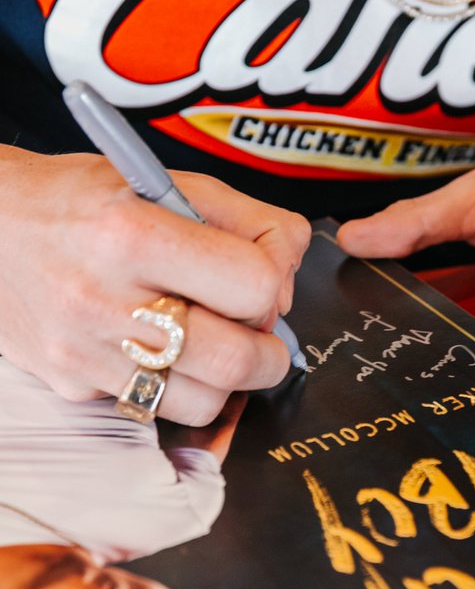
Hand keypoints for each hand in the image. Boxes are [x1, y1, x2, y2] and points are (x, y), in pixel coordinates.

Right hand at [0, 148, 309, 423]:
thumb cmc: (77, 199)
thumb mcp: (162, 180)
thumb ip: (245, 218)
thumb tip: (289, 271)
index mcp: (133, 235)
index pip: (254, 285)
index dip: (275, 281)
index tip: (264, 276)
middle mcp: (105, 300)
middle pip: (236, 361)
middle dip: (271, 352)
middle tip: (261, 333)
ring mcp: (84, 352)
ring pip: (202, 403)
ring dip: (226, 379)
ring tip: (212, 342)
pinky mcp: (71, 384)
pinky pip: (153, 408)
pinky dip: (175, 386)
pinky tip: (162, 349)